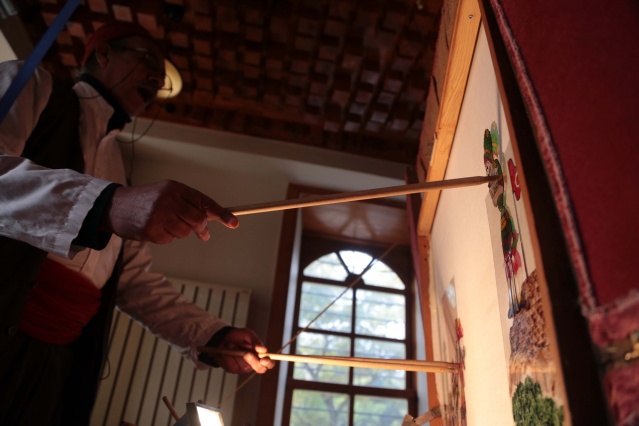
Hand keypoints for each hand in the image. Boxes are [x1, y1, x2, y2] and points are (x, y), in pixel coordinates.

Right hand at [103, 179, 238, 243]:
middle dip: (202, 229)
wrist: (115, 206)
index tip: (234, 223)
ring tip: (167, 224)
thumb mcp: (168, 193)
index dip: (221, 213)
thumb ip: (189, 203)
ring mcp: (158, 215)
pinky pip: (170, 239)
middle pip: (198, 220)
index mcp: (175, 188)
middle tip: (204, 235)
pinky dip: (167, 237)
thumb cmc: (148, 200)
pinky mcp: (150, 230)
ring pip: (185, 232)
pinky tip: (155, 229)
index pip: (203, 201)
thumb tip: (213, 218)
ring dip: (181, 232)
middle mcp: (167, 200)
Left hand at [213, 328, 273, 373]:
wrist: (223, 338)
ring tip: (231, 345)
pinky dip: (228, 357)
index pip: (269, 363)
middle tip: (246, 354)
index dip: (269, 363)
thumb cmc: (238, 336)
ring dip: (237, 355)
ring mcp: (243, 368)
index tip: (264, 359)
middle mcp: (254, 363)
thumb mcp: (247, 334)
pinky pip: (233, 367)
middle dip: (253, 362)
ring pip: (244, 367)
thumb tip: (264, 350)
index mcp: (261, 355)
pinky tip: (226, 351)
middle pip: (260, 369)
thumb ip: (256, 341)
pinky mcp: (233, 369)